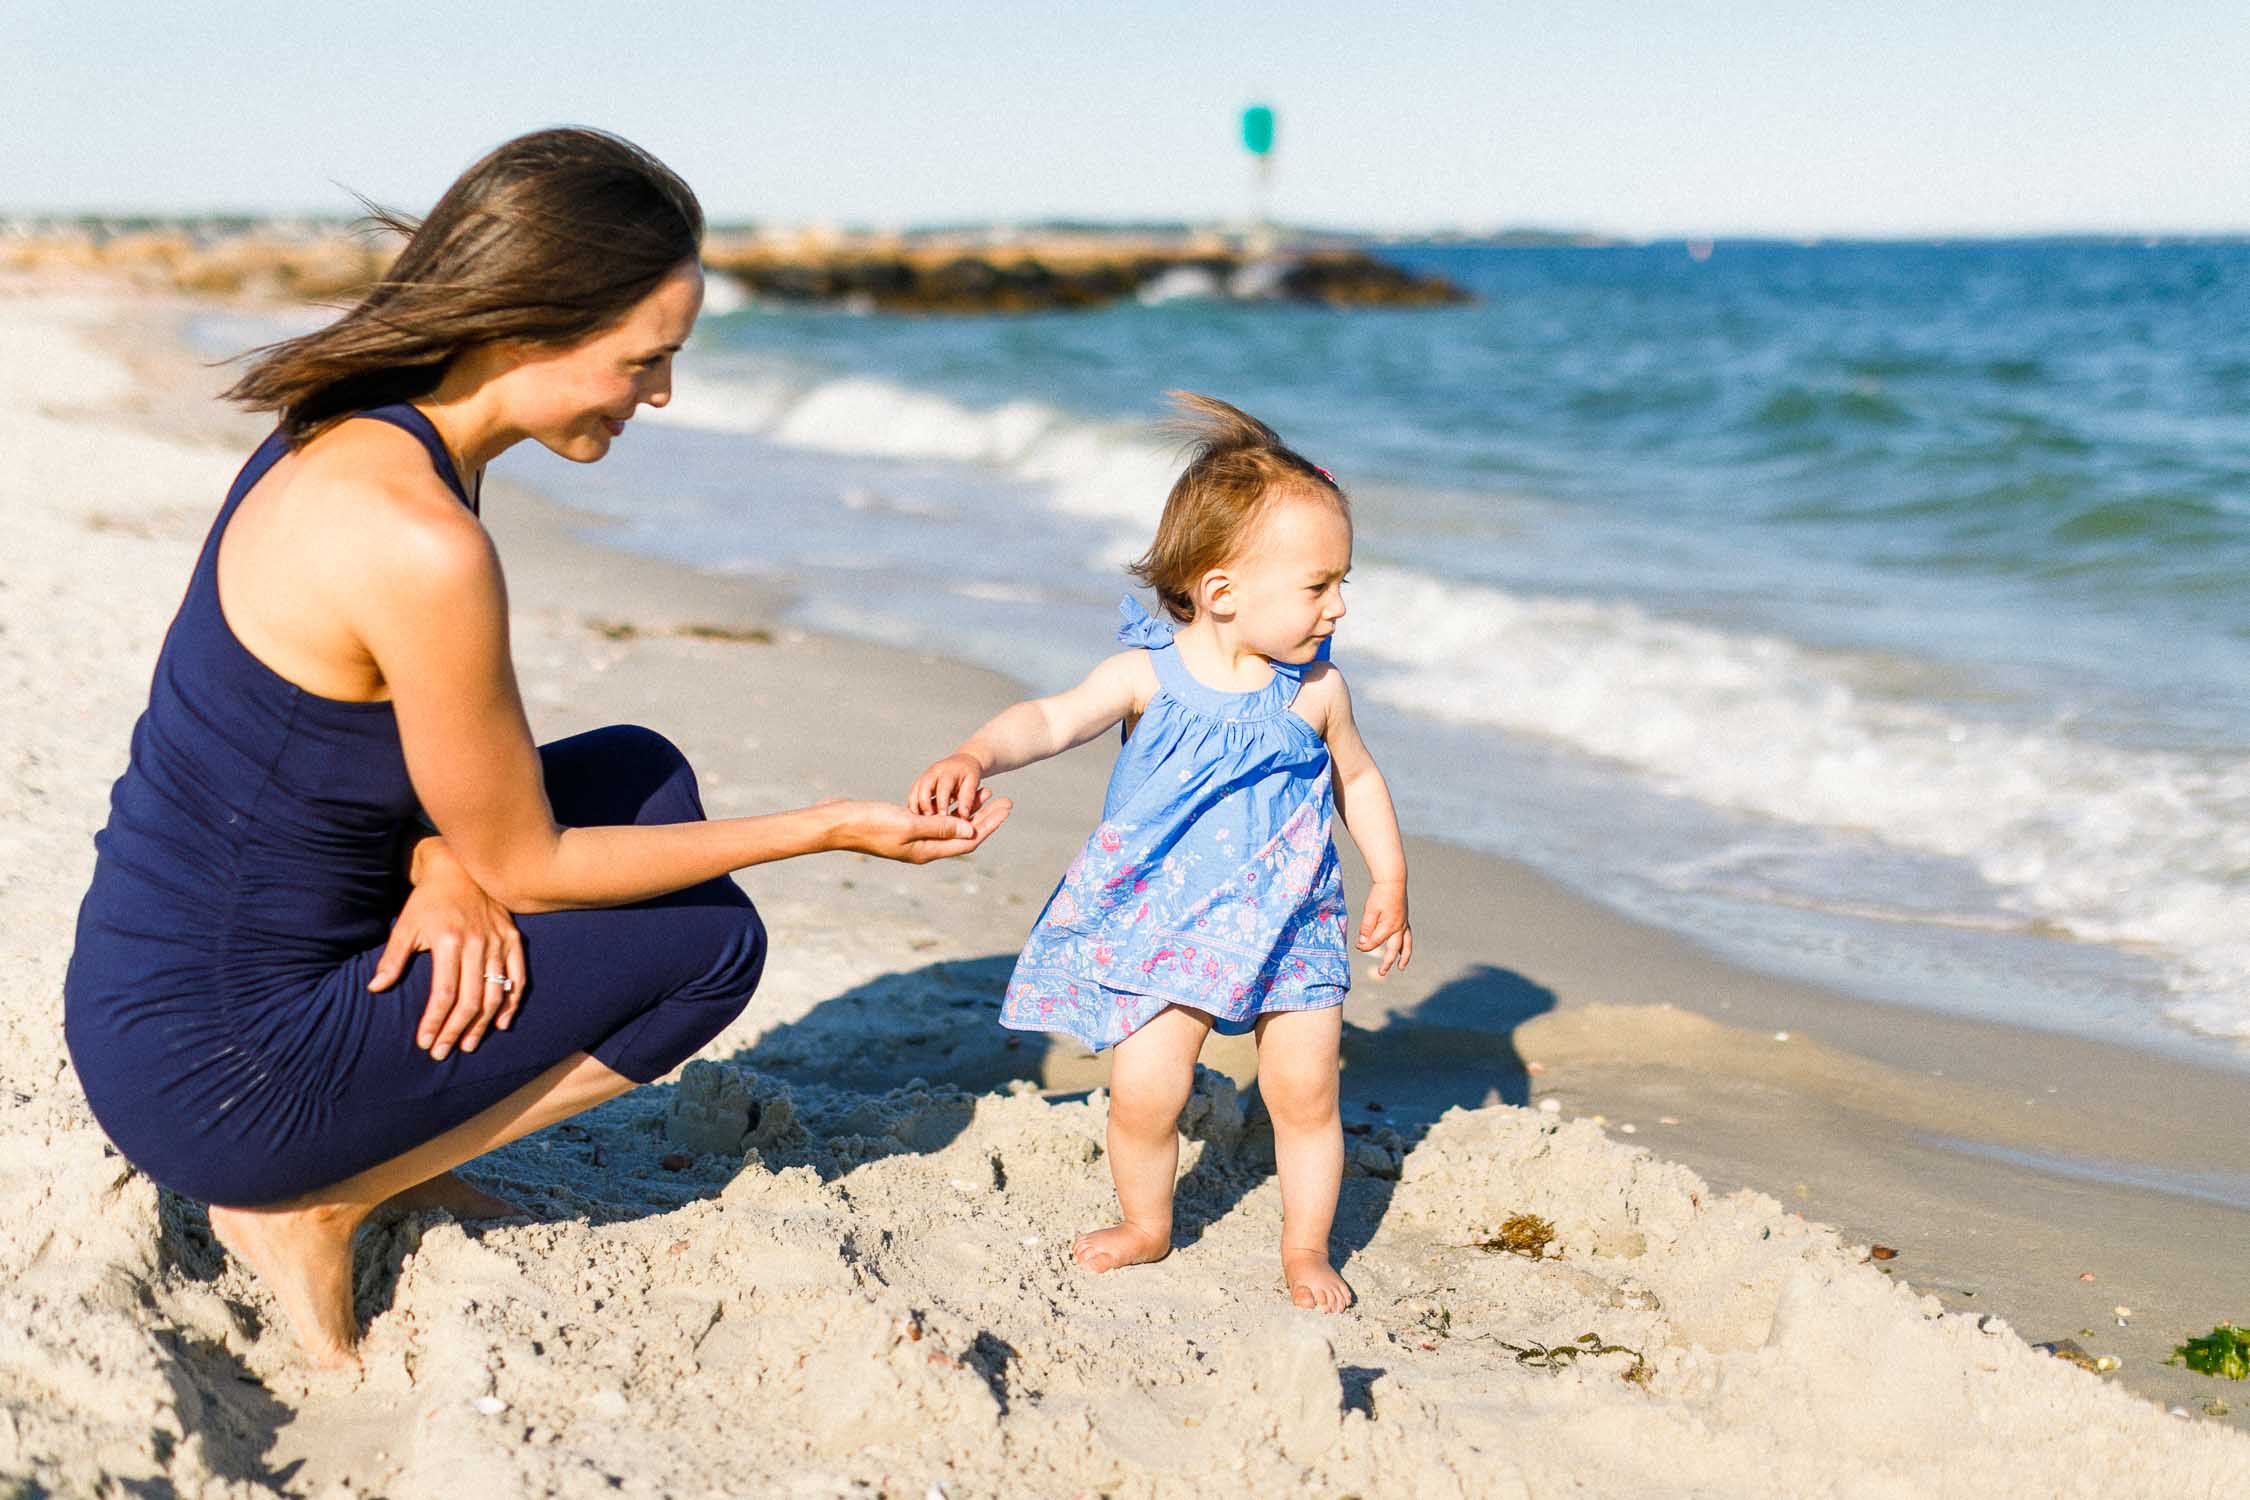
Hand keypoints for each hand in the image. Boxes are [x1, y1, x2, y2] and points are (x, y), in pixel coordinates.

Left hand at [372, 837, 526, 1059]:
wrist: (460, 867)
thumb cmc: (428, 900)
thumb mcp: (405, 924)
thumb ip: (392, 958)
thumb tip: (375, 989)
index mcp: (449, 941)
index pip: (444, 993)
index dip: (435, 1022)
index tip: (425, 1042)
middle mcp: (478, 944)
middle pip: (471, 999)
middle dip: (456, 1031)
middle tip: (443, 1052)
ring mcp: (498, 942)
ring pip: (495, 993)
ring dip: (483, 1024)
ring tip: (469, 1044)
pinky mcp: (513, 938)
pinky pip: (518, 977)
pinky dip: (511, 1002)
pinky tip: (502, 1022)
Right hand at [820, 792, 1010, 863]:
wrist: (838, 822)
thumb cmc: (869, 823)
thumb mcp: (908, 824)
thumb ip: (940, 827)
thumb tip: (971, 830)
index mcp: (927, 851)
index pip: (968, 840)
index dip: (990, 825)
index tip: (1006, 808)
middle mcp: (924, 847)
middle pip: (964, 833)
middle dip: (987, 817)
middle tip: (1007, 800)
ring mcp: (914, 838)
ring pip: (951, 825)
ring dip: (970, 810)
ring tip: (988, 793)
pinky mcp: (904, 826)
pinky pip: (935, 819)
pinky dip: (949, 808)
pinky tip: (956, 796)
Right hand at [910, 752, 987, 817]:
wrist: (962, 761)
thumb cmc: (969, 773)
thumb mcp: (972, 783)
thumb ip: (967, 799)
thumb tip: (964, 816)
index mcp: (948, 772)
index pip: (943, 788)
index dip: (942, 803)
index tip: (944, 818)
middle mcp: (933, 772)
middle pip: (923, 787)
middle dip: (924, 804)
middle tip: (929, 821)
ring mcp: (924, 777)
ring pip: (914, 791)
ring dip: (916, 807)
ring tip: (921, 822)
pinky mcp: (919, 783)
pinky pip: (913, 795)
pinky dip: (914, 807)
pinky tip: (918, 819)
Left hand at [1358, 880, 1412, 976]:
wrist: (1393, 881)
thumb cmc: (1380, 894)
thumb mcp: (1370, 910)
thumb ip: (1366, 927)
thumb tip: (1362, 942)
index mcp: (1389, 926)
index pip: (1375, 942)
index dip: (1365, 946)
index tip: (1358, 947)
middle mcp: (1399, 928)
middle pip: (1393, 950)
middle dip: (1387, 962)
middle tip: (1381, 973)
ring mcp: (1404, 924)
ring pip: (1406, 945)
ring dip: (1404, 957)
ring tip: (1401, 967)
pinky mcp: (1405, 920)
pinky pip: (1408, 937)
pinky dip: (1406, 946)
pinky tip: (1402, 949)